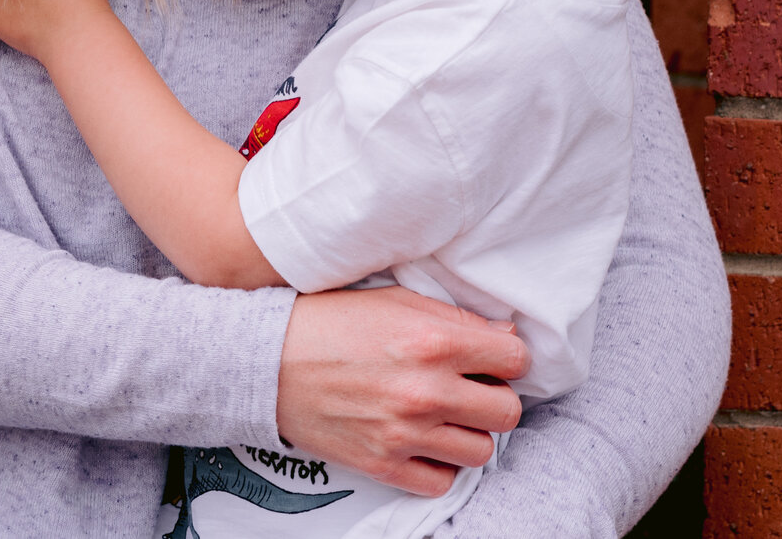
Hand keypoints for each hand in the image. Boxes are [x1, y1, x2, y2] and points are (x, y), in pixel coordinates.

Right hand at [276, 288, 528, 496]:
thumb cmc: (330, 321)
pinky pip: (442, 481)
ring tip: (444, 416)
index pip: (515, 359)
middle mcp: (425, 390)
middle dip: (494, 398)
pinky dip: (439, 465)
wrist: (266, 359)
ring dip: (468, 433)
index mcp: (433, 340)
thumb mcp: (395, 299)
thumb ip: (454, 317)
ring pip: (481, 450)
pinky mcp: (382, 464)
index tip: (490, 359)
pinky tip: (422, 441)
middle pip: (507, 411)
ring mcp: (405, 432)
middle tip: (469, 389)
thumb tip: (506, 337)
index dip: (506, 358)